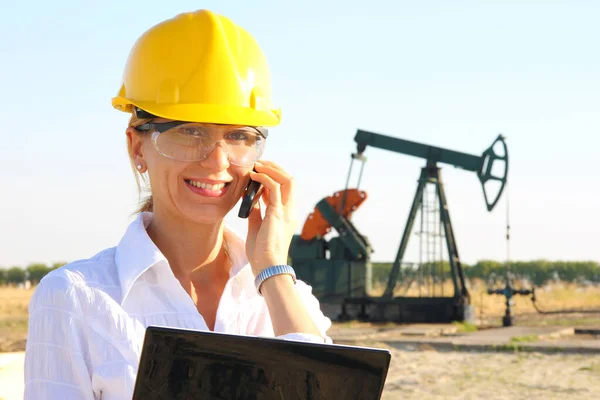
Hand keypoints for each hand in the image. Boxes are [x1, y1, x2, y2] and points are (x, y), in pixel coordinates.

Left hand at [245, 160, 298, 275]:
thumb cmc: (261, 253)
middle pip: (289, 180)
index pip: (285, 189)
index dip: (273, 178)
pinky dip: (264, 178)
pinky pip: (274, 187)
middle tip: (259, 164)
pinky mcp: (278, 212)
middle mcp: (290, 210)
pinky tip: (254, 176)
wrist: (266, 266)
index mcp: (286, 215)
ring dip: (271, 169)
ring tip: (257, 165)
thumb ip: (256, 213)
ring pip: (286, 179)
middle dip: (275, 168)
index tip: (258, 173)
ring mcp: (286, 210)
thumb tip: (251, 201)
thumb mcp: (257, 228)